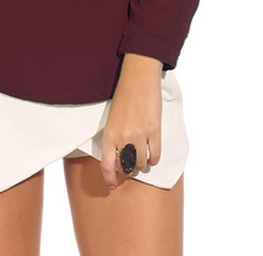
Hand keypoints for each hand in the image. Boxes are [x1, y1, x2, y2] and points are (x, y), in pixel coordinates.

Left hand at [99, 53, 162, 188]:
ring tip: (142, 162)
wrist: (138, 79)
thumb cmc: (123, 96)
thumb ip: (114, 137)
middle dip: (128, 171)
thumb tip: (118, 156)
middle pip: (126, 167)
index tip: (112, 185)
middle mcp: (123, 137)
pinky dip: (154, 160)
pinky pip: (155, 155)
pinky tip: (152, 157)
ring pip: (141, 163)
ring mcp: (139, 135)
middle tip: (130, 169)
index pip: (107, 164)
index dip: (109, 178)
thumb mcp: (112, 118)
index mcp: (109, 133)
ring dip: (141, 166)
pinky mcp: (154, 131)